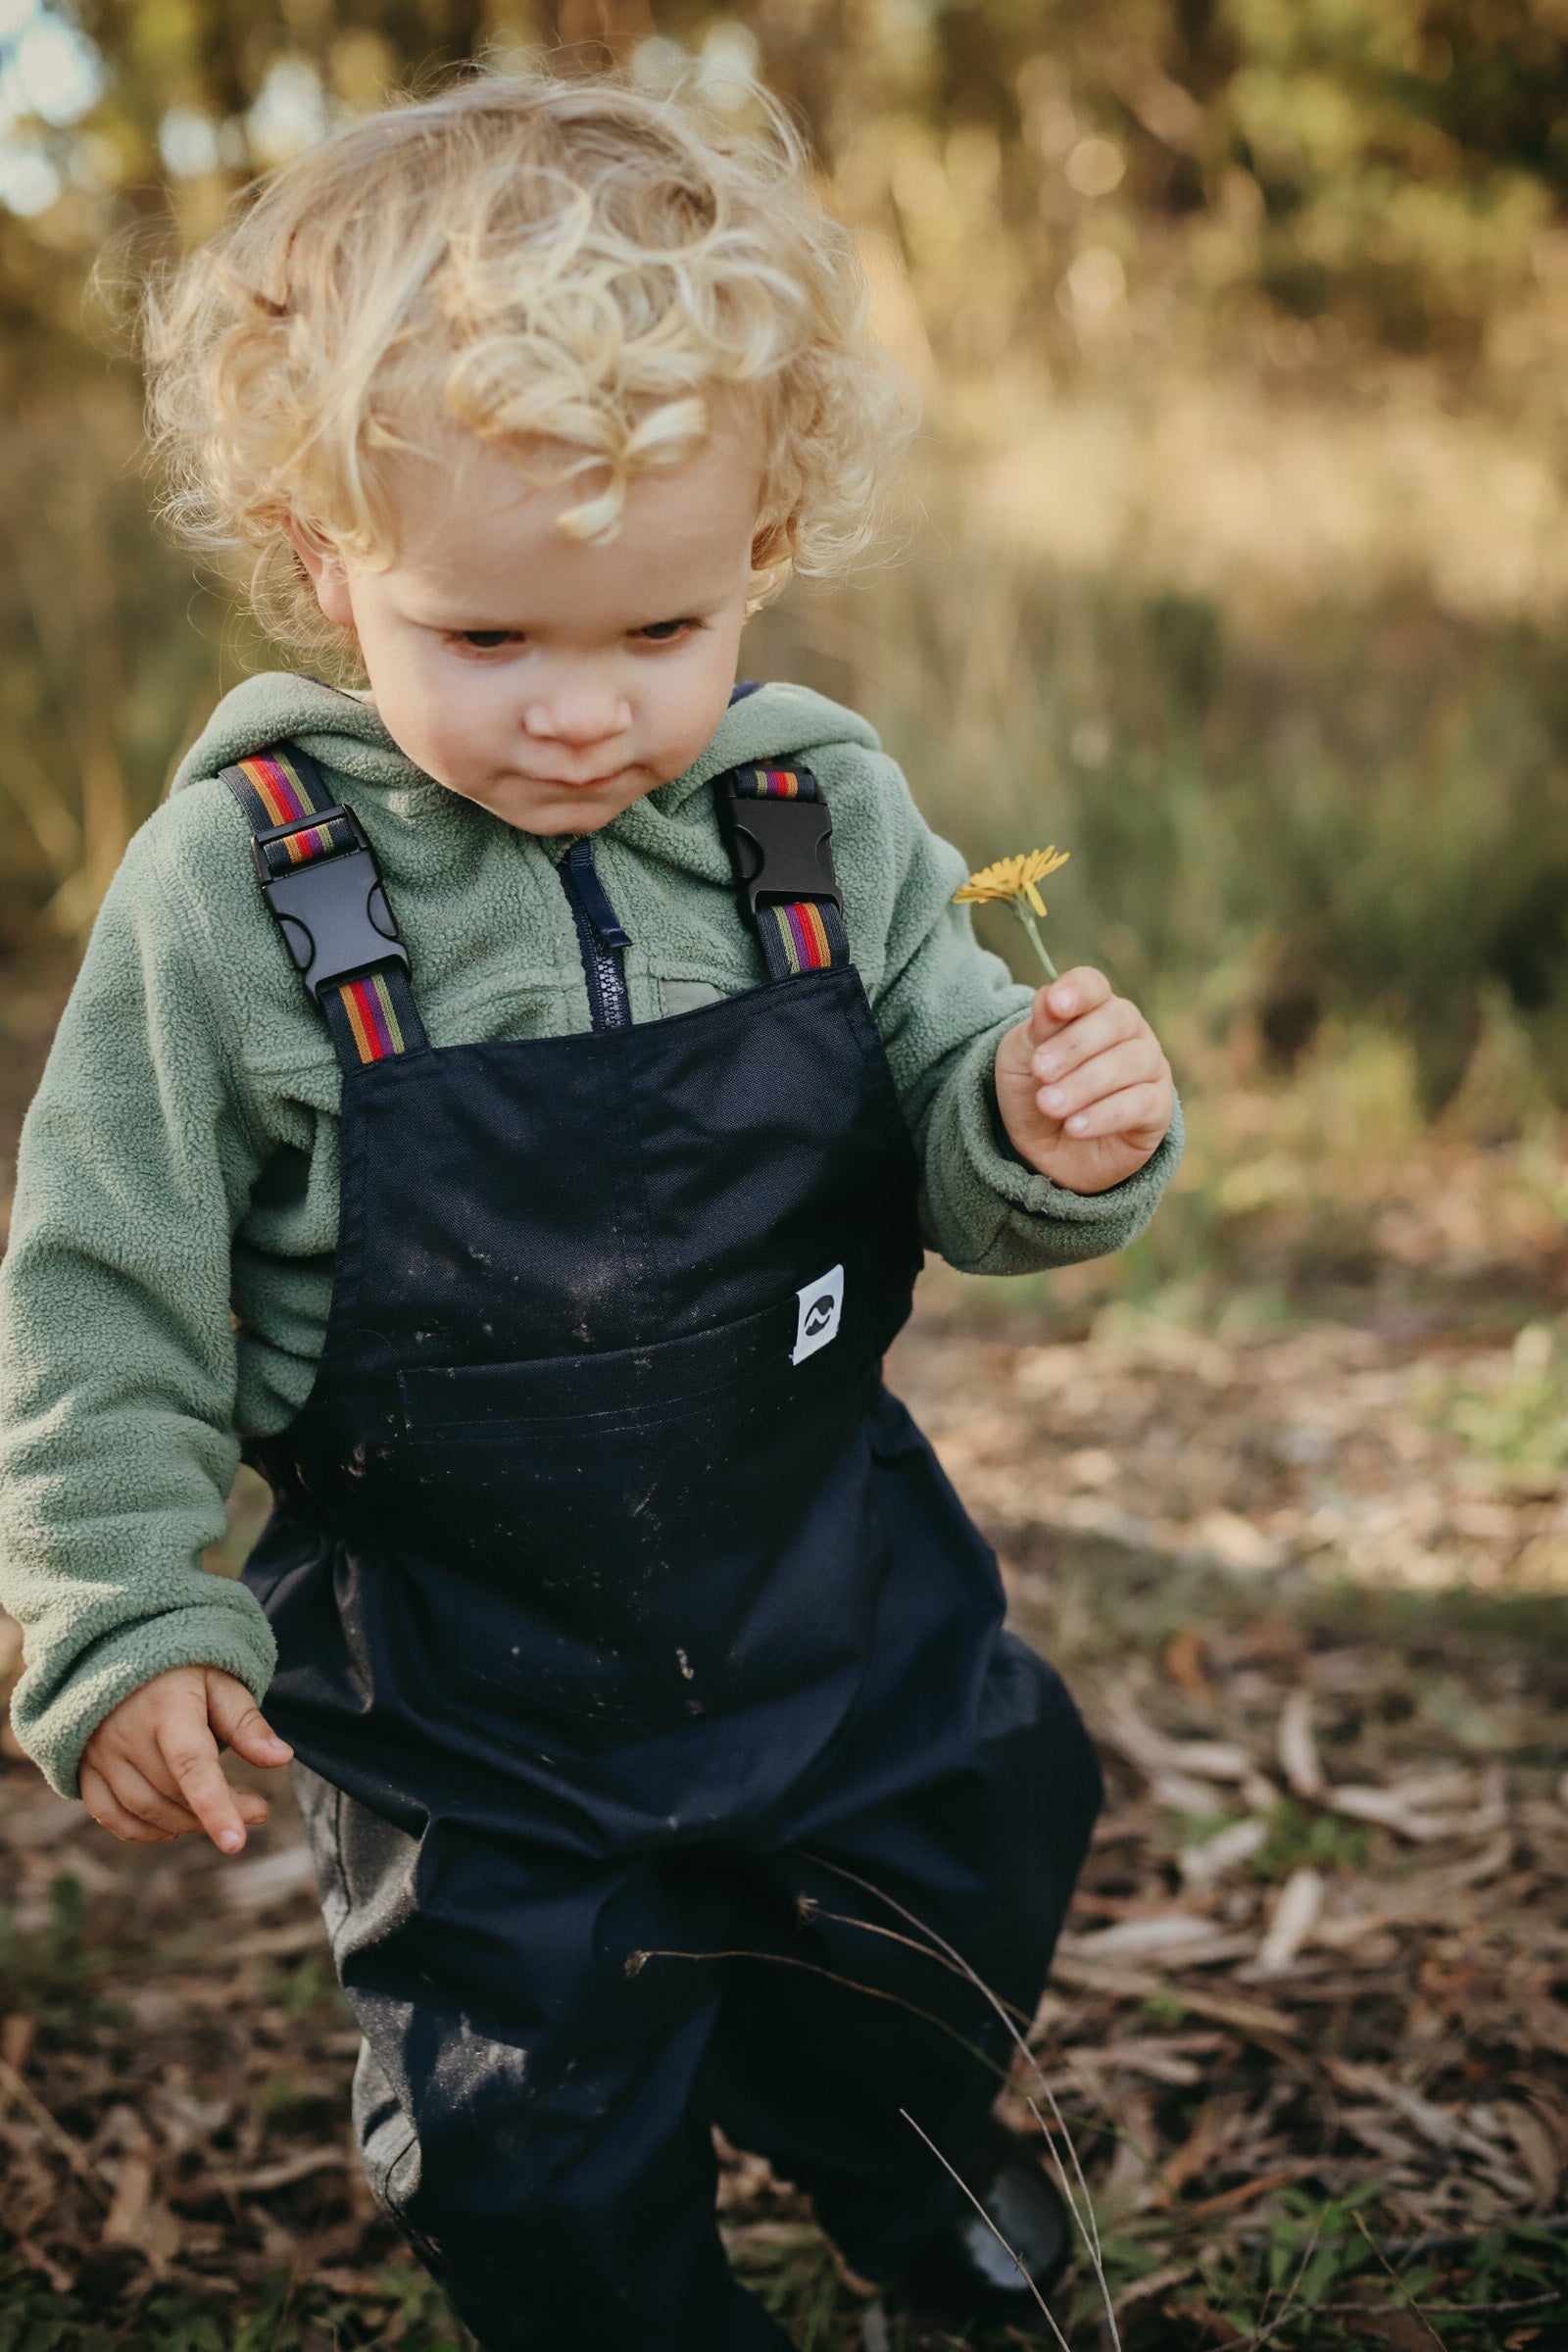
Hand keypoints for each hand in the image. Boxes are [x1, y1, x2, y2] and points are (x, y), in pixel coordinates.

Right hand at [80, 1666, 292, 1852]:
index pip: (192, 1765)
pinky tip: (173, 1828)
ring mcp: (100, 1752)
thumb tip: (282, 1758)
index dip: (215, 1806)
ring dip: (186, 1823)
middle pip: (174, 1792)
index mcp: (167, 1706)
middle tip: (258, 1812)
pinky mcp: (85, 1765)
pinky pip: (109, 1813)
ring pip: (144, 1808)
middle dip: (219, 1812)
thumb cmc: (181, 1665)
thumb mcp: (220, 1680)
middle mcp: (127, 1733)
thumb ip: (246, 1722)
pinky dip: (141, 1830)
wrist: (117, 1650)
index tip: (237, 1842)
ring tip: (223, 1819)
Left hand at [994, 966, 1172, 1193]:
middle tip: (1040, 1070)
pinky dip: (1105, 1115)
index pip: (1093, 986)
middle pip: (1116, 1020)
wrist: (1045, 1151)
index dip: (1077, 991)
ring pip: (1130, 1062)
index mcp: (1093, 1008)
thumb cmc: (1034, 1091)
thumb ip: (1038, 1029)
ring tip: (1049, 1105)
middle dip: (1074, 1045)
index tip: (1055, 1004)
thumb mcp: (1021, 1058)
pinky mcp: (1157, 1109)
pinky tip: (1075, 1127)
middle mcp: (1129, 1031)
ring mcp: (1149, 1067)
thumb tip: (1048, 996)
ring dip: (1085, 1084)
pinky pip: (1141, 1104)